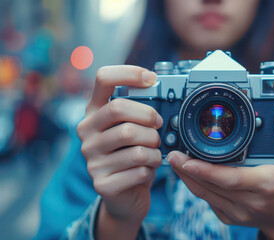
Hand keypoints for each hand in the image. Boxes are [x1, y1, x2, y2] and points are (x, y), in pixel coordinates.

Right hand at [77, 66, 162, 239]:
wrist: (126, 195)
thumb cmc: (133, 154)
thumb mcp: (134, 128)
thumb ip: (140, 110)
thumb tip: (162, 90)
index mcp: (94, 112)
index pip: (103, 78)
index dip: (129, 73)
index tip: (152, 79)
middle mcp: (86, 132)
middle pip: (118, 110)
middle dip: (149, 116)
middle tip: (159, 125)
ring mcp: (91, 159)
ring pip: (134, 143)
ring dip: (154, 148)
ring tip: (155, 152)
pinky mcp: (102, 183)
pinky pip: (139, 169)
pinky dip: (152, 169)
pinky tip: (148, 170)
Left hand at [167, 106, 273, 239]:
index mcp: (265, 185)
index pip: (231, 178)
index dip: (206, 170)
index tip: (186, 160)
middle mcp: (249, 202)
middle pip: (211, 186)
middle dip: (187, 170)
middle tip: (172, 153)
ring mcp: (238, 212)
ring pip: (205, 195)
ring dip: (187, 178)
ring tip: (174, 160)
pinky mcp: (230, 217)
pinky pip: (209, 201)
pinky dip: (197, 186)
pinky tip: (188, 173)